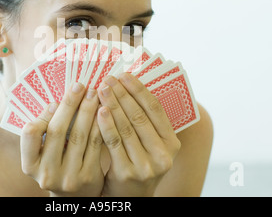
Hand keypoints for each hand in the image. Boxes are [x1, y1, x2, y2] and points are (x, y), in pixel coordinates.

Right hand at [20, 83, 103, 196]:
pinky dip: (99, 124)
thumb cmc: (58, 166)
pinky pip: (95, 144)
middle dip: (69, 104)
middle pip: (58, 130)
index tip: (55, 101)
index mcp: (30, 165)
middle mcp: (47, 173)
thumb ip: (46, 133)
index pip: (30, 133)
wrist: (75, 198)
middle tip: (80, 86)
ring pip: (79, 135)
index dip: (43, 114)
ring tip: (94, 93)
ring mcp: (69, 177)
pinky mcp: (89, 177)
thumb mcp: (44, 155)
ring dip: (87, 110)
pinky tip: (103, 111)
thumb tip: (58, 102)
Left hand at [96, 73, 180, 196]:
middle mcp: (163, 154)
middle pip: (139, 116)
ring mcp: (146, 165)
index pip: (155, 109)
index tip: (125, 75)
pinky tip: (99, 110)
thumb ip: (145, 122)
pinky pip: (114, 143)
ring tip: (102, 89)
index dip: (139, 90)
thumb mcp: (150, 145)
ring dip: (113, 104)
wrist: (129, 196)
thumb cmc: (137, 162)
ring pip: (126, 127)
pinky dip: (106, 124)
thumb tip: (127, 85)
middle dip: (122, 94)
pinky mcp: (127, 172)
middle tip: (108, 79)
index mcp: (172, 143)